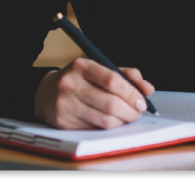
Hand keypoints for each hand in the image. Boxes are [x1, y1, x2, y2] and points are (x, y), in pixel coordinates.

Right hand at [34, 58, 154, 129]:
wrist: (45, 92)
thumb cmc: (80, 80)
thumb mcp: (100, 69)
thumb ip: (126, 76)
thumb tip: (148, 89)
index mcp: (82, 66)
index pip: (112, 80)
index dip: (132, 93)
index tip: (142, 101)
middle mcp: (70, 84)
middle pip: (110, 103)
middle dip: (130, 111)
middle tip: (137, 113)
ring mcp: (64, 104)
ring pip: (104, 120)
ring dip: (122, 121)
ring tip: (126, 117)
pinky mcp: (62, 122)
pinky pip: (94, 129)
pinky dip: (108, 128)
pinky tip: (110, 122)